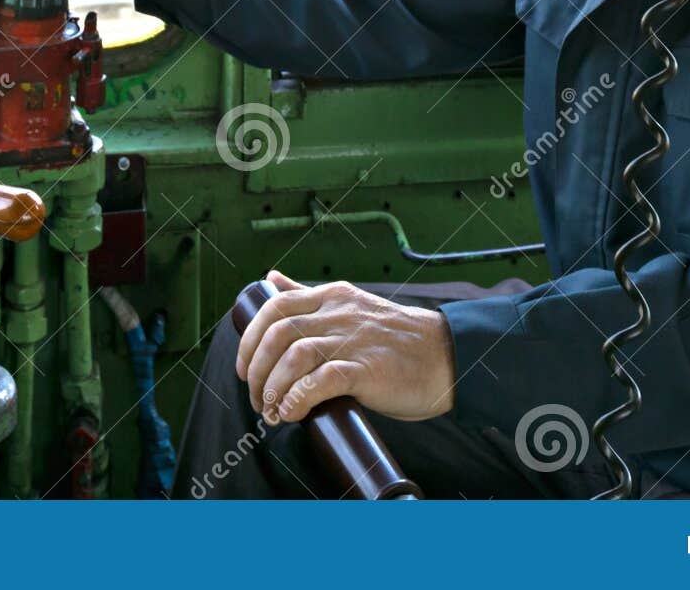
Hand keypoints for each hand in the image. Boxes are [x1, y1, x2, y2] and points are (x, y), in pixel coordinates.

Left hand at [236, 270, 456, 424]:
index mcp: (332, 296)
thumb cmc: (395, 338)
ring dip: (274, 389)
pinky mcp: (367, 369)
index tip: (245, 369)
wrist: (444, 357)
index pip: (274, 306)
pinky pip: (321, 380)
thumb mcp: (349, 305)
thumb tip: (272, 277)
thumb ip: (309, 294)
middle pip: (278, 333)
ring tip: (274, 412)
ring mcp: (353, 340)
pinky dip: (299, 399)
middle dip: (257, 370)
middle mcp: (339, 313)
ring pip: (294, 356)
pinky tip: (294, 413)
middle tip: (258, 399)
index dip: (250, 340)